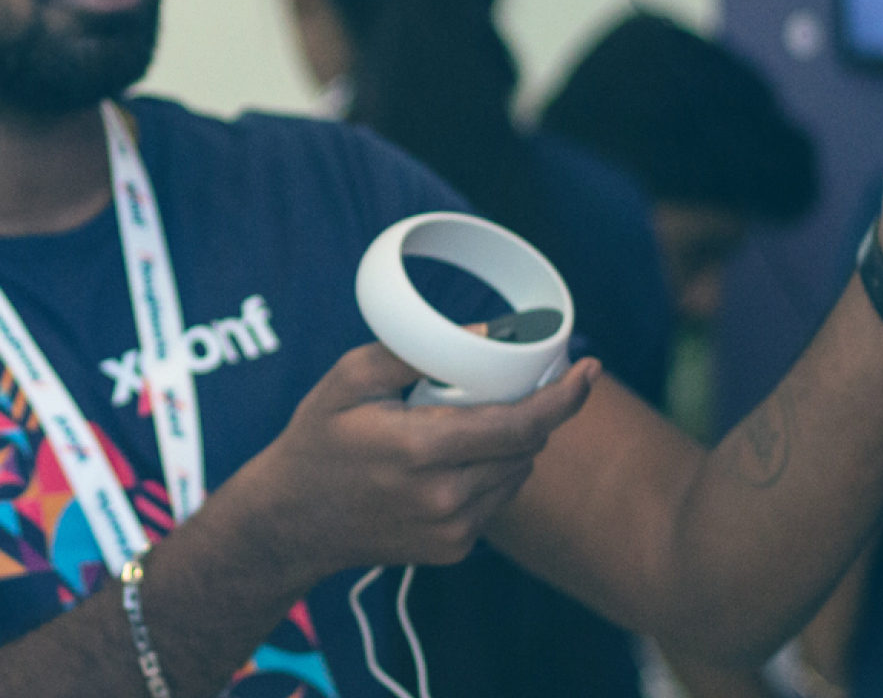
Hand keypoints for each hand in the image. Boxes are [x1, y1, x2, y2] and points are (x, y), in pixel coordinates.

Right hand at [216, 343, 600, 581]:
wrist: (293, 520)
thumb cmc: (319, 438)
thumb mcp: (351, 378)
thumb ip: (416, 351)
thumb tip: (487, 333)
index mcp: (422, 449)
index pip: (521, 425)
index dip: (565, 397)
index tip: (589, 369)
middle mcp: (445, 497)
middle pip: (528, 446)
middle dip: (529, 411)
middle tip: (500, 387)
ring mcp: (453, 530)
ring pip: (518, 473)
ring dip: (509, 444)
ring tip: (457, 427)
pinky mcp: (455, 549)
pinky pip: (497, 499)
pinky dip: (489, 474)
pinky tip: (448, 464)